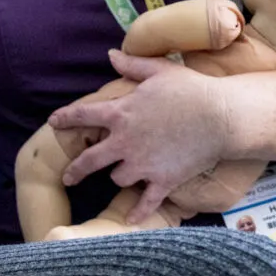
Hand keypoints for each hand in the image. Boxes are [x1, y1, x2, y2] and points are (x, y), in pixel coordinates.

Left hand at [46, 50, 238, 222]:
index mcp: (120, 113)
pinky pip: (145, 202)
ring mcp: (143, 164)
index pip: (82, 115)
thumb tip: (110, 55)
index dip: (65, 119)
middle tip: (67, 177)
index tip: (53, 123)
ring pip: (118, 179)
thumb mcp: (159, 70)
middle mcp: (125, 142)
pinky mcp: (162, 181)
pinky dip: (138, 213)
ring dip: (119, 176)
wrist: (221, 116)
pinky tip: (131, 220)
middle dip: (75, 170)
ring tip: (123, 176)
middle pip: (89, 160)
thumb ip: (132, 65)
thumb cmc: (191, 89)